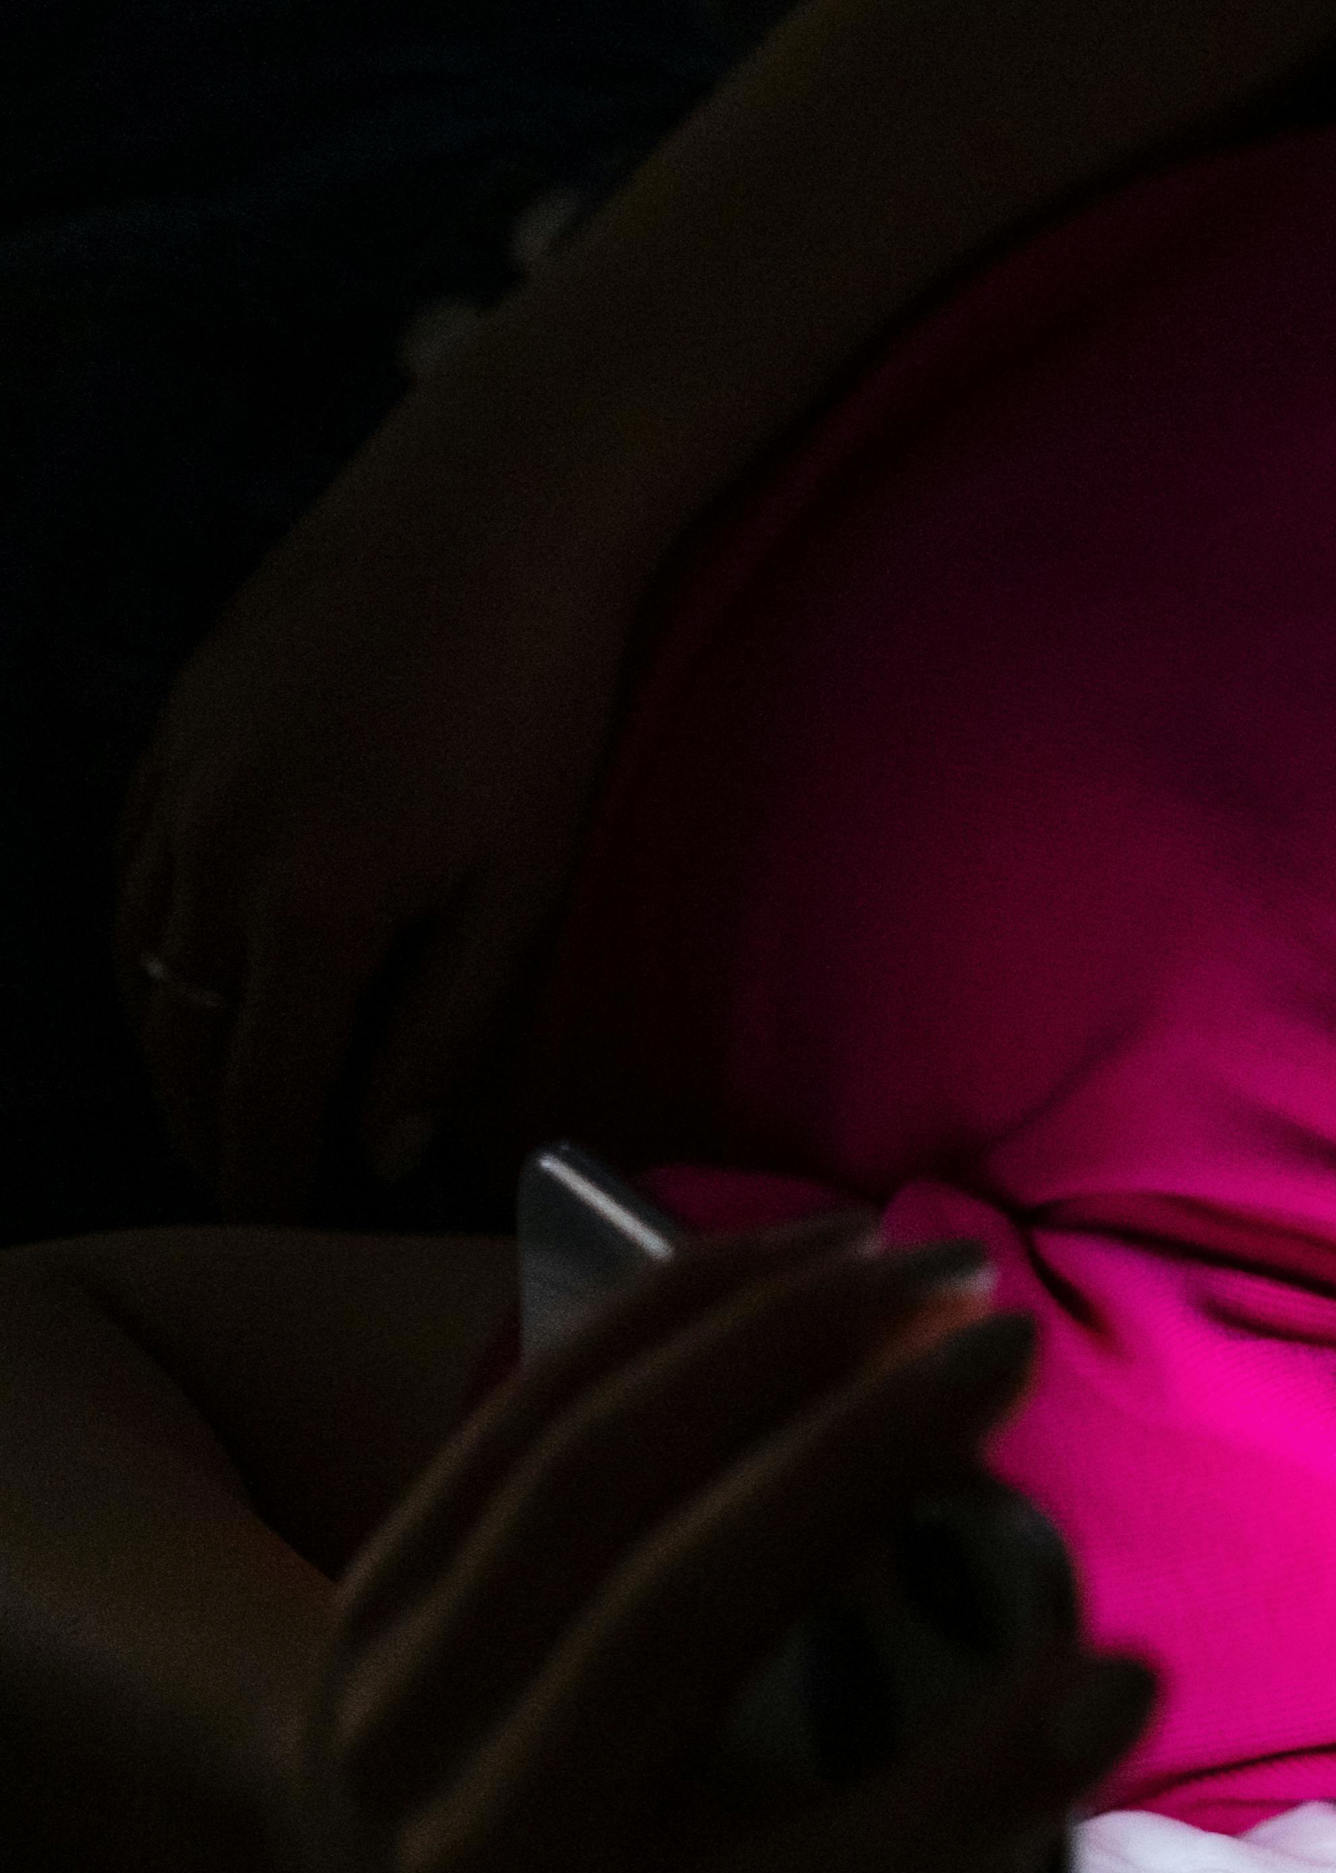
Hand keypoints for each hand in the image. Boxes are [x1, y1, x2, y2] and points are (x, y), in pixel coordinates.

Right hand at [113, 393, 639, 1216]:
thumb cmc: (537, 706)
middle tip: (241, 1191)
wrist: (484, 514)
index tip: (275, 1228)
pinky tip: (188, 970)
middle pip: (178, 1040)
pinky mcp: (173, 727)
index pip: (261, 1095)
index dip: (263, 1177)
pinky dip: (148, 944)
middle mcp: (209, 855)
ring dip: (169, 1041)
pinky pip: (130, 870)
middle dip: (205, 1127)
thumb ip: (447, 1029)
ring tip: (213, 1102)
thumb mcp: (522, 890)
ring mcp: (174, 783)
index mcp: (307, 912)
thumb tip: (380, 1145)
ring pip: (137, 959)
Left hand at [284, 1215, 1195, 1872]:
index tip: (1126, 1678)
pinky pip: (528, 1415)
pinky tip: (815, 1254)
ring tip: (932, 1273)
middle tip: (1014, 1353)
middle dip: (858, 1462)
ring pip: (592, 1485)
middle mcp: (489, 1852)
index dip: (986, 1791)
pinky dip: (676, 1317)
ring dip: (772, 1349)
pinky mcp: (376, 1585)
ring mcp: (404, 1705)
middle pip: (679, 1623)